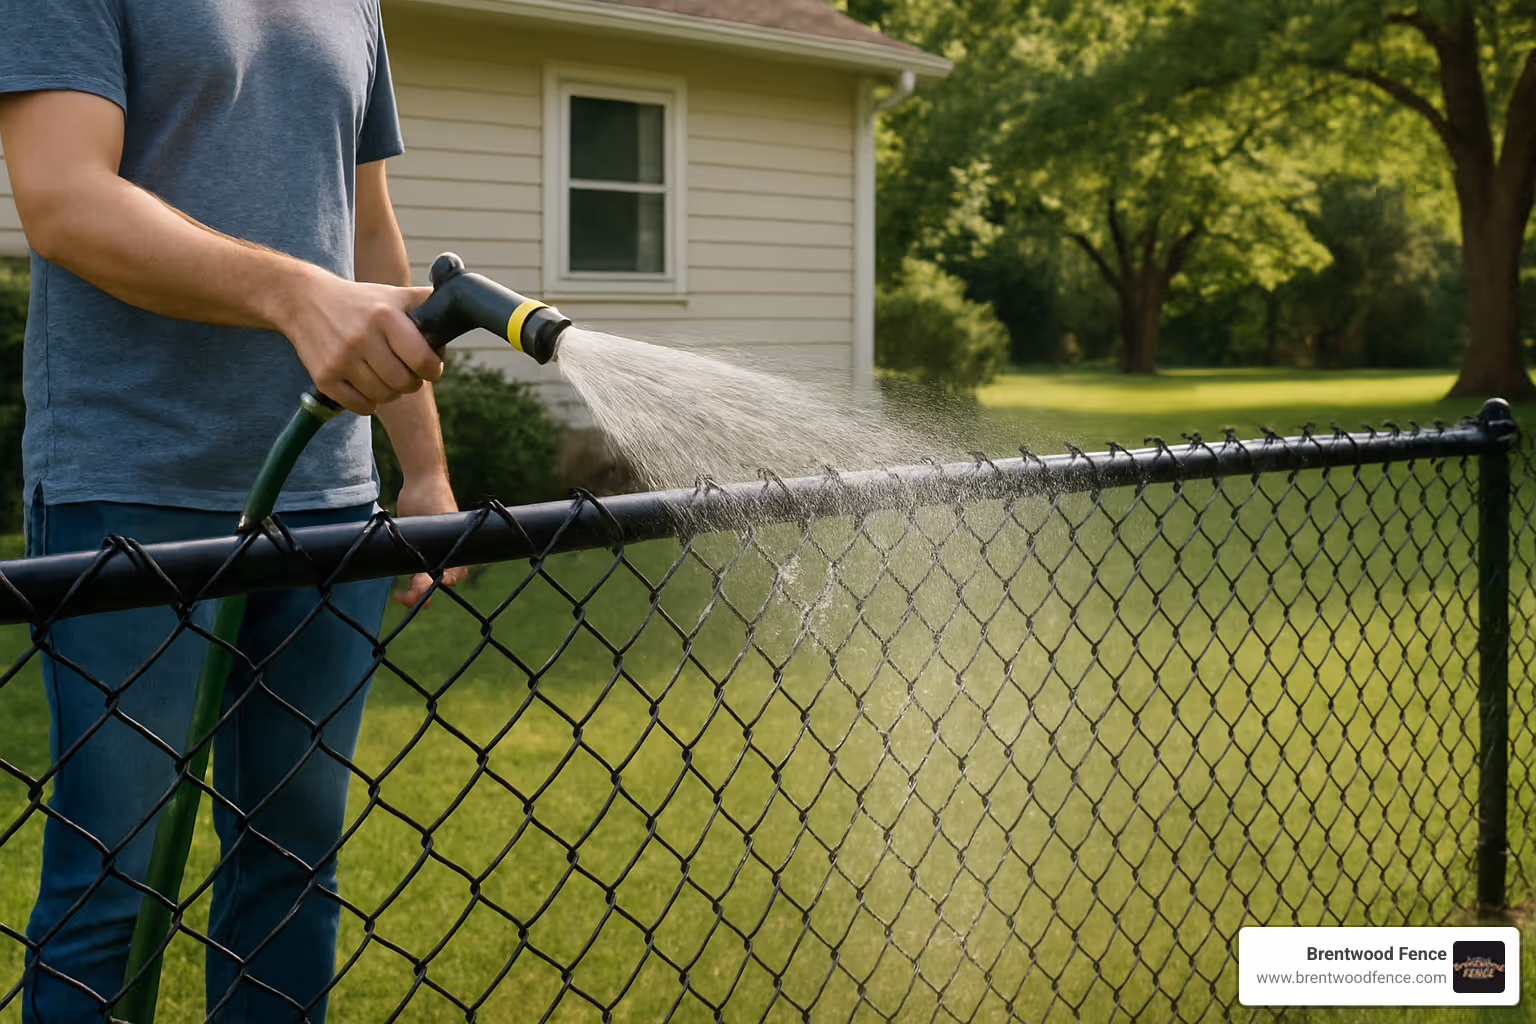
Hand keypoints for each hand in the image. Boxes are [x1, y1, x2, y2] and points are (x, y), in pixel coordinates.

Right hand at [280, 269, 439, 415]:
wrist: (304, 300)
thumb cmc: (360, 302)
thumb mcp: (393, 295)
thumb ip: (427, 301)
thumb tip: (460, 306)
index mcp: (385, 317)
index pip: (423, 361)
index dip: (434, 370)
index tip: (430, 367)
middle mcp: (362, 338)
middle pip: (406, 384)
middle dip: (412, 382)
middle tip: (406, 372)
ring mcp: (341, 359)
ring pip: (385, 397)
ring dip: (391, 392)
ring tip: (384, 375)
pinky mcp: (324, 377)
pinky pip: (361, 407)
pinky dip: (369, 402)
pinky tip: (366, 384)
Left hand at [392, 474, 467, 607]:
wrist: (420, 482)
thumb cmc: (434, 495)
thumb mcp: (441, 513)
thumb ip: (440, 531)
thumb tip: (441, 552)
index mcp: (455, 549)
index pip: (452, 574)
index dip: (442, 583)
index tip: (432, 585)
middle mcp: (444, 555)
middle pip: (437, 583)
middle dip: (424, 594)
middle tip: (407, 598)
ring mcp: (429, 555)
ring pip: (425, 582)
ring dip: (415, 593)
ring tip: (400, 598)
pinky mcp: (414, 551)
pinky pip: (413, 573)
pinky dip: (409, 584)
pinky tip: (398, 592)